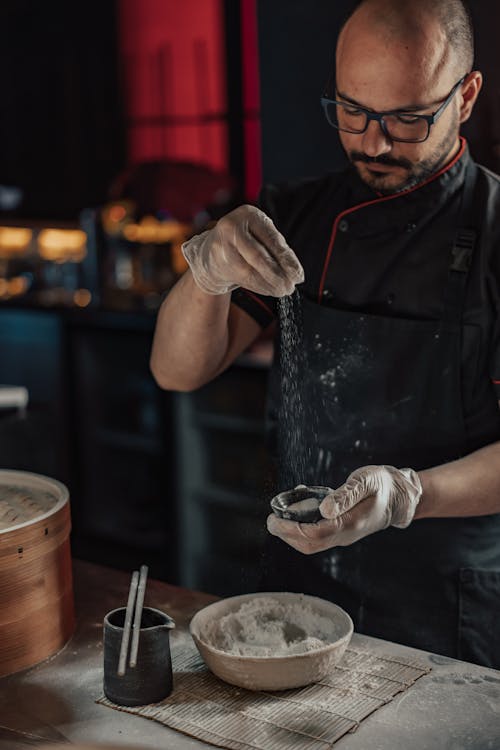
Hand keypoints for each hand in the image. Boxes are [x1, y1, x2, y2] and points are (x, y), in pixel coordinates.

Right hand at [181, 204, 303, 295]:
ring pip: (250, 271)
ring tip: (282, 291)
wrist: (212, 250)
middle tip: (290, 287)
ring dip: (269, 285)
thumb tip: (296, 273)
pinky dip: (259, 287)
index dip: (287, 260)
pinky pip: (242, 279)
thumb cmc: (245, 242)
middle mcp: (232, 227)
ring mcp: (221, 245)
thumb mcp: (261, 236)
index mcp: (249, 214)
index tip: (298, 276)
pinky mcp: (217, 262)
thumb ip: (278, 250)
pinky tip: (268, 290)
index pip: (272, 240)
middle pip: (259, 256)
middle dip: (278, 275)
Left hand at [266, 465, 422, 553]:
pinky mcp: (342, 530)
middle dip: (287, 535)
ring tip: (279, 517)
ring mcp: (344, 534)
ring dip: (293, 533)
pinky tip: (298, 507)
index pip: (316, 533)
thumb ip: (345, 495)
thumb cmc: (384, 485)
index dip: (292, 529)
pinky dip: (303, 526)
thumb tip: (323, 509)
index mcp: (352, 522)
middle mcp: (347, 533)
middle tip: (271, 521)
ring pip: (313, 543)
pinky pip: (319, 534)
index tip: (275, 520)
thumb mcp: (366, 482)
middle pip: (311, 544)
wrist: (401, 497)